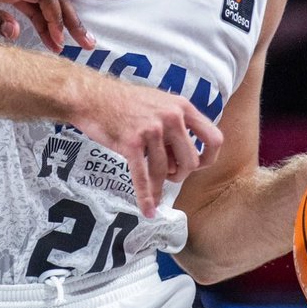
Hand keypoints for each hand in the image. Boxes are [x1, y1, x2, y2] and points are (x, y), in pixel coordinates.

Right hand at [72, 79, 222, 218]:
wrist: (93, 97)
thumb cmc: (125, 102)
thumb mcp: (160, 101)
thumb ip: (177, 122)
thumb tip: (186, 153)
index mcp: (182, 107)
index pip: (214, 138)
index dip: (209, 158)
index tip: (198, 166)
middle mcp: (171, 117)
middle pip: (191, 161)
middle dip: (181, 175)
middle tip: (169, 174)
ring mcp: (151, 130)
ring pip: (166, 171)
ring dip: (161, 185)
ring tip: (154, 189)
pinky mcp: (131, 143)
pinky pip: (143, 177)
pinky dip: (146, 197)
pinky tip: (148, 210)